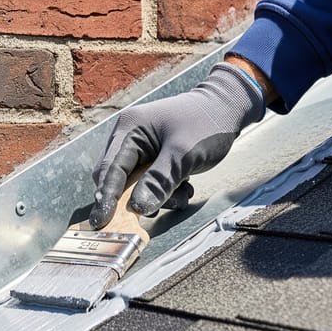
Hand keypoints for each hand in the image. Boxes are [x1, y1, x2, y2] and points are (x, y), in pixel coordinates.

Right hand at [89, 61, 266, 228]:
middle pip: (118, 180)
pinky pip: (150, 184)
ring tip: (183, 193)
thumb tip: (136, 209)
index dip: (106, 196)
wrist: (229, 108)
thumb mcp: (183, 154)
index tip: (102, 222)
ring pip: (136, 186)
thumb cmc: (206, 123)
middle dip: (138, 198)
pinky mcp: (154, 159)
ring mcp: (141, 149)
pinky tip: (185, 188)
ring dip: (158, 197)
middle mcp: (129, 138)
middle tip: (159, 207)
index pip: (109, 169)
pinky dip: (166, 192)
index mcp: (129, 129)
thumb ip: (158, 181)